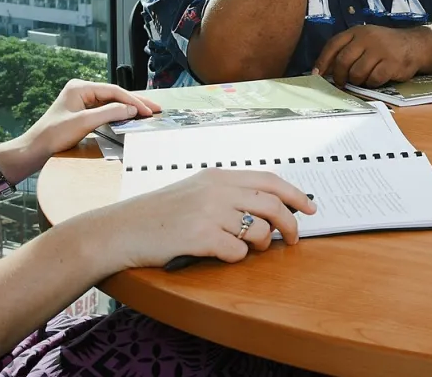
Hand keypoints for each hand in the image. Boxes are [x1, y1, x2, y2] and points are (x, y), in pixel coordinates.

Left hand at [16, 80, 161, 173]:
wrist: (35, 149)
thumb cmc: (53, 135)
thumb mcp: (84, 122)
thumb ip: (109, 113)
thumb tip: (131, 109)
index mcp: (80, 87)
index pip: (113, 91)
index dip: (133, 101)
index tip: (148, 110)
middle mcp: (81, 91)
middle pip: (114, 95)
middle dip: (135, 102)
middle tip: (156, 109)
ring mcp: (82, 102)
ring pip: (112, 103)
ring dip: (129, 108)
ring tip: (148, 112)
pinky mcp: (82, 113)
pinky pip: (105, 111)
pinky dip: (119, 114)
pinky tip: (130, 118)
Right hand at [99, 169, 317, 269]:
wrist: (121, 230)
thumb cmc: (156, 215)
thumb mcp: (193, 191)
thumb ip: (226, 195)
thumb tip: (266, 208)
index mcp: (217, 176)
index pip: (269, 180)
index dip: (295, 194)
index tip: (310, 207)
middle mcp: (216, 190)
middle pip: (273, 204)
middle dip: (290, 225)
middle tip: (292, 239)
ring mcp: (209, 212)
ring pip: (258, 230)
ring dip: (261, 244)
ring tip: (248, 248)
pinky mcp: (200, 236)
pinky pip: (237, 251)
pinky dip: (235, 257)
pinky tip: (220, 254)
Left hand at [313, 25, 431, 86]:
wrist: (415, 44)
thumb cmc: (384, 45)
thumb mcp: (365, 40)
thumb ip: (347, 50)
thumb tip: (325, 70)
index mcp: (357, 31)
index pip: (333, 45)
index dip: (323, 61)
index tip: (317, 74)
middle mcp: (367, 38)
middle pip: (343, 61)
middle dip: (339, 76)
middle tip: (341, 83)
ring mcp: (380, 50)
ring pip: (357, 73)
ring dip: (357, 81)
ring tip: (362, 79)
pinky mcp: (391, 63)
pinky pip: (373, 79)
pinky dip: (372, 83)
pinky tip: (376, 79)